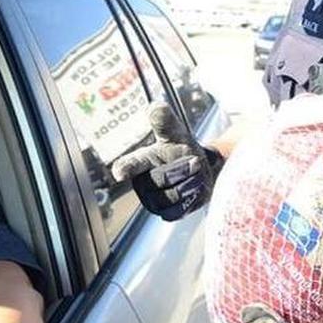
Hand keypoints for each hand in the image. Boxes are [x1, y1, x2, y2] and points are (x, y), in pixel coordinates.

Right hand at [111, 102, 223, 220]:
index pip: (129, 165)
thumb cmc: (181, 148)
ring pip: (173, 196)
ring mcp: (153, 201)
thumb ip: (164, 121)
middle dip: (183, 168)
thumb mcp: (175, 132)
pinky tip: (194, 189)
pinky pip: (179, 210)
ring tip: (194, 174)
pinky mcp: (166, 214)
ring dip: (191, 183)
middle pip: (162, 178)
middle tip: (193, 161)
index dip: (125, 168)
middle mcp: (142, 183)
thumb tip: (155, 107)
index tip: (119, 172)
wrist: (202, 169)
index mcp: (141, 161)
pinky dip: (192, 198)